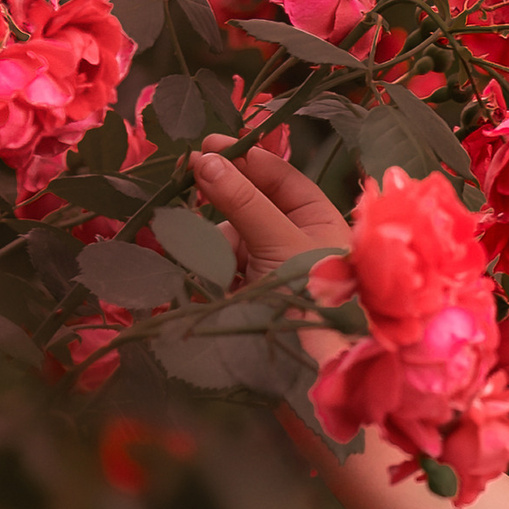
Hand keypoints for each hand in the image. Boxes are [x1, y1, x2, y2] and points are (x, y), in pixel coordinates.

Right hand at [190, 133, 349, 283]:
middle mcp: (296, 238)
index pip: (281, 177)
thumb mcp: (281, 244)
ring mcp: (269, 264)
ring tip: (195, 238)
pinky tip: (199, 264)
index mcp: (319, 221)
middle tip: (189, 167)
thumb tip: (206, 160)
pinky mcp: (244, 289)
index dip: (247, 158)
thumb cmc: (308, 296)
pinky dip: (206, 260)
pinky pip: (219, 262)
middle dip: (223, 189)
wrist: (303, 365)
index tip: (210, 143)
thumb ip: (243, 202)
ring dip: (211, 235)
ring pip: (230, 232)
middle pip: (251, 201)